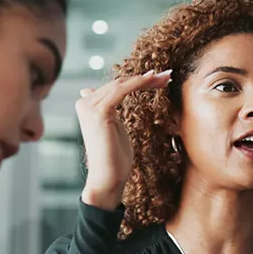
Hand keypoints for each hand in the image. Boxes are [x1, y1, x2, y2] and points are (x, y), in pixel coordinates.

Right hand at [76, 70, 171, 208]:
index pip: (115, 86)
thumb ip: (107, 110)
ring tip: (166, 78)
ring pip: (122, 84)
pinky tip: (153, 81)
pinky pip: (122, 90)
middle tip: (167, 76)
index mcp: (86, 105)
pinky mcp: (99, 111)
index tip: (159, 78)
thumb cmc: (114, 158)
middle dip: (146, 78)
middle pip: (119, 82)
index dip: (138, 80)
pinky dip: (139, 83)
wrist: (108, 178)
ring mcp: (90, 106)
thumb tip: (95, 94)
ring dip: (147, 79)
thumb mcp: (113, 128)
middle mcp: (84, 102)